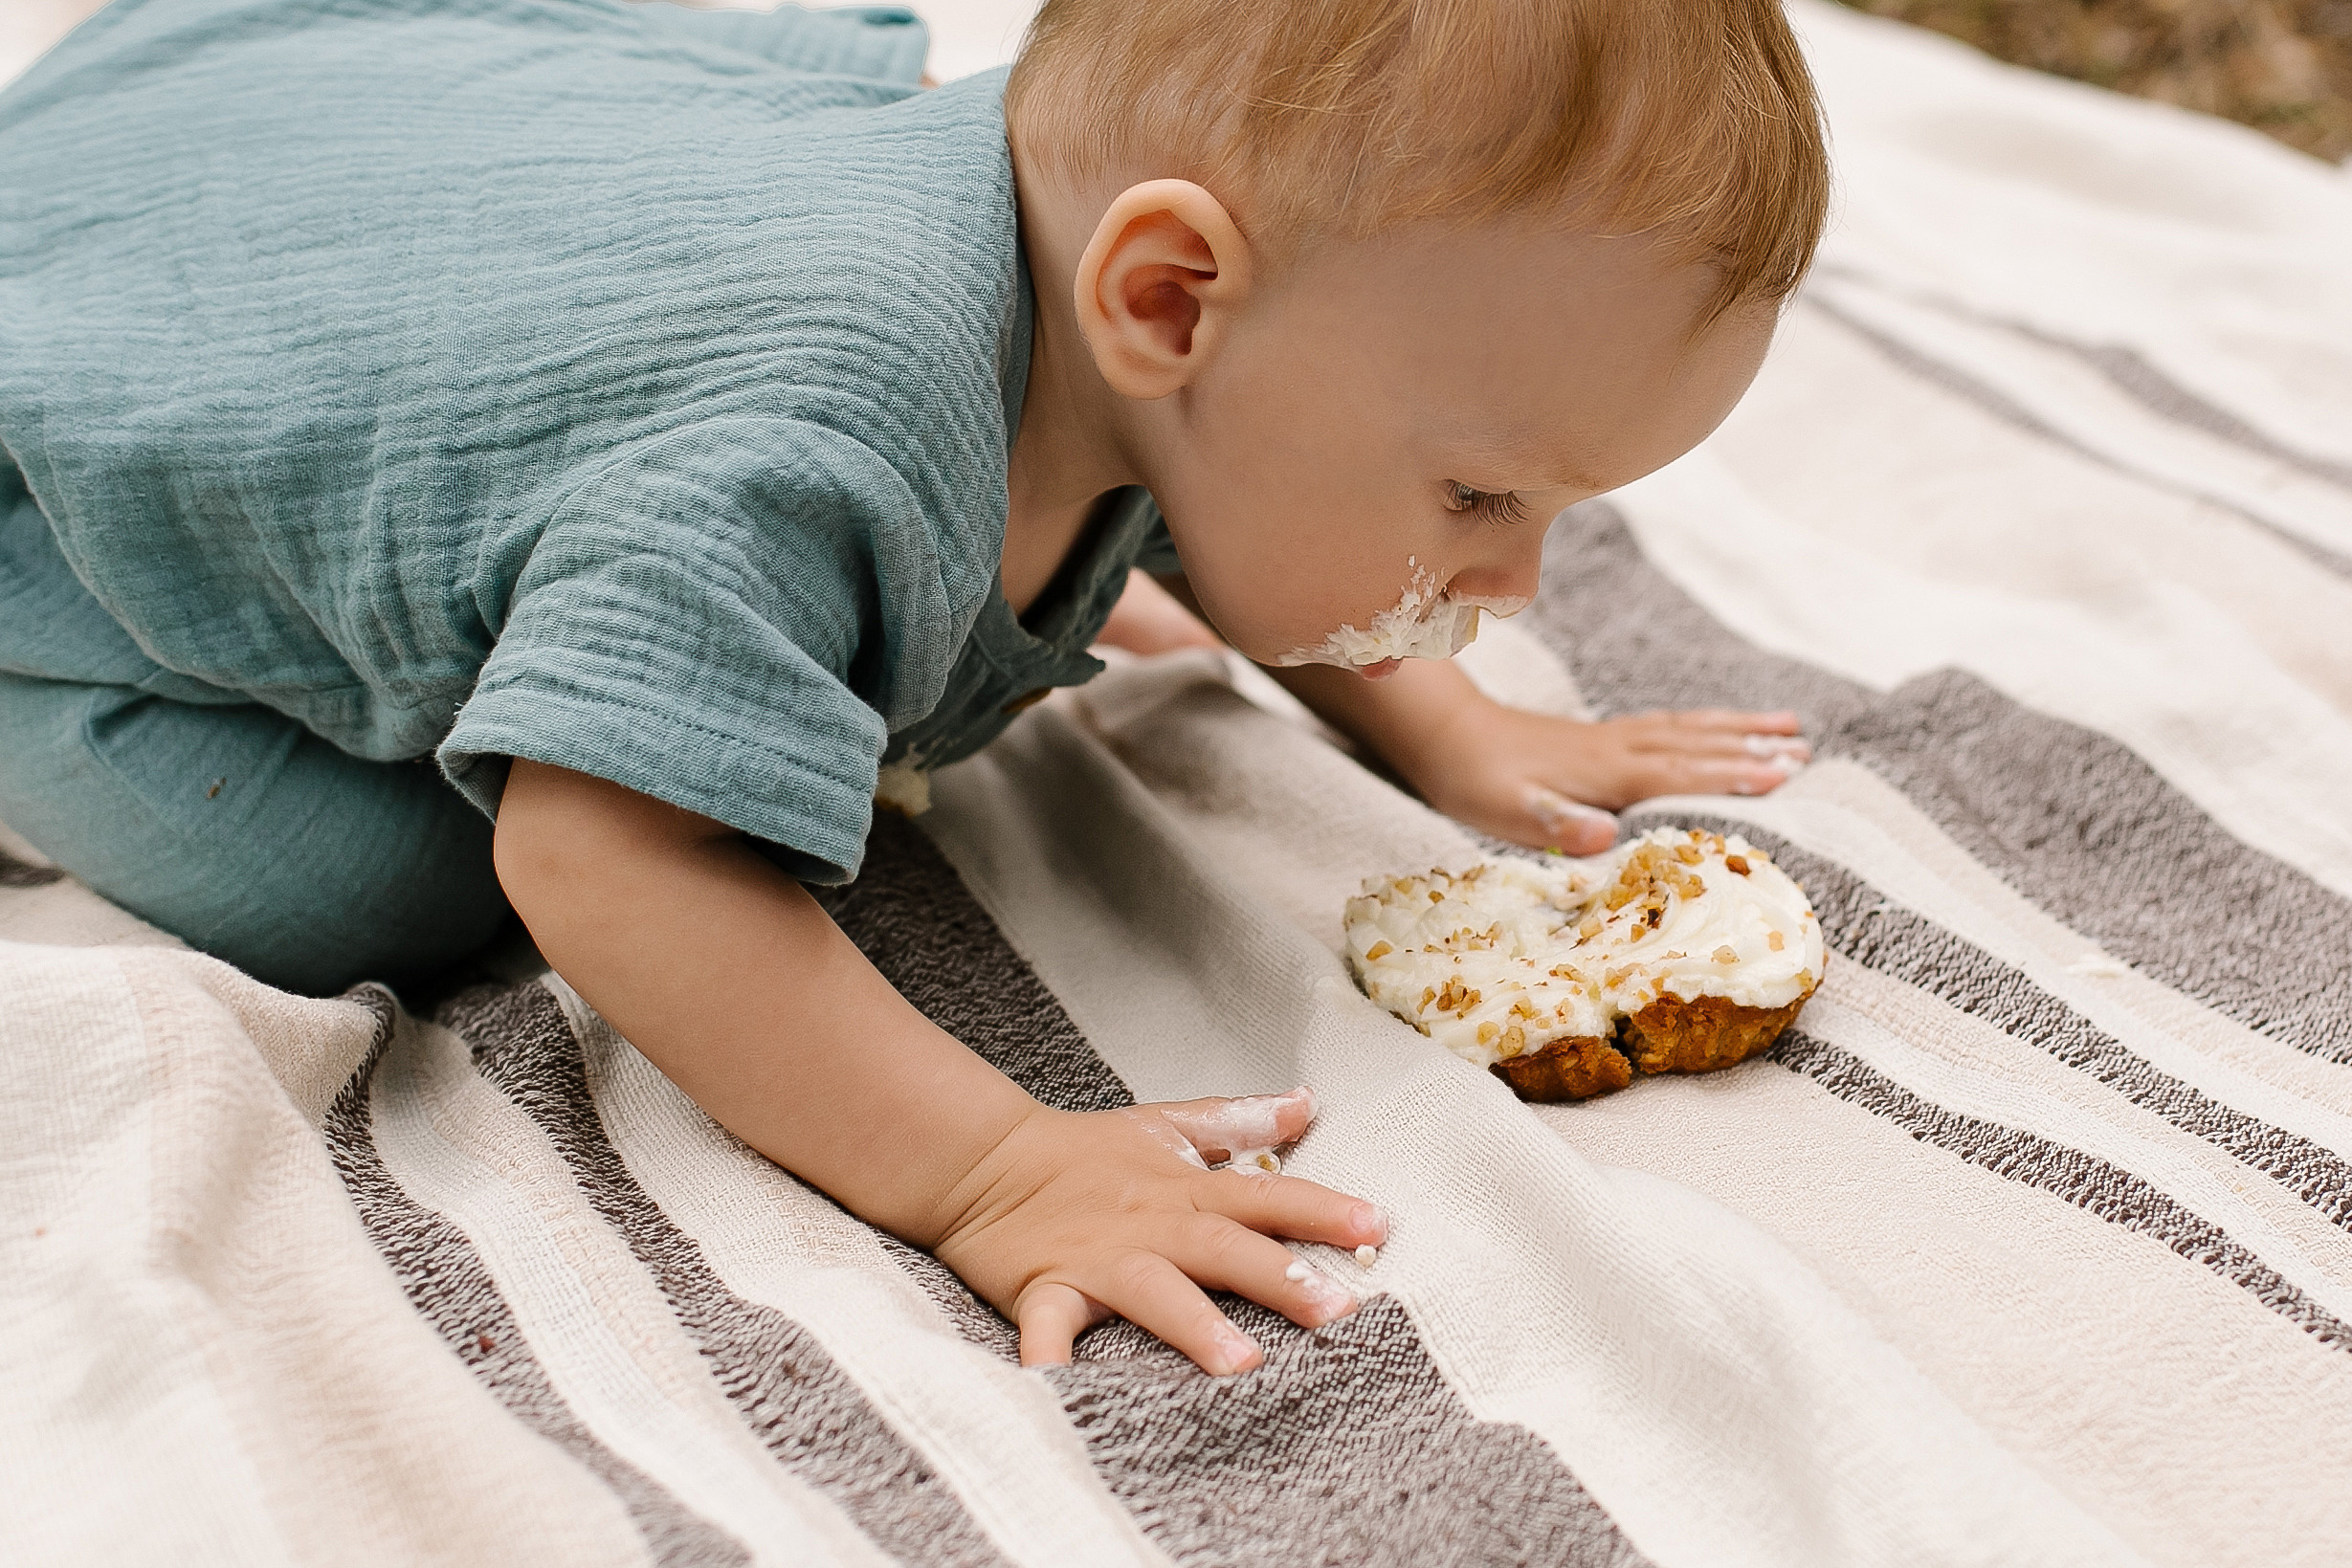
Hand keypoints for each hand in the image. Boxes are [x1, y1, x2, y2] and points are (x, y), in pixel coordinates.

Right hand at [927, 1087, 1387, 1374]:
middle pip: (1224, 1247)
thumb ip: (1238, 1122)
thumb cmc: (1081, 1152)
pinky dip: (1052, 1358)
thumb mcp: (1164, 1125)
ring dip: (1195, 1325)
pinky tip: (1065, 1393)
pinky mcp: (1045, 1288)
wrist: (983, 1160)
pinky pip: (1049, 1328)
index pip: (1266, 1196)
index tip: (1379, 1227)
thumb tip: (1307, 1103)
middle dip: (1280, 1276)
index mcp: (1185, 1189)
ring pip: (1154, 1290)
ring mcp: (1099, 1259)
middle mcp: (1151, 1224)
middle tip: (1338, 1309)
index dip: (1322, 1210)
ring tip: (1242, 1364)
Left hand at [1413, 700, 1810, 853]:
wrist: (1445, 734)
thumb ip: (1556, 823)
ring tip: (1789, 726)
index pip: (1681, 774)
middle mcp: (1618, 748)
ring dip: (1738, 728)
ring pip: (1688, 730)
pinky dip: (1702, 725)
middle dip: (1753, 749)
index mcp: (1606, 772)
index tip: (1782, 777)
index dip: (1731, 776)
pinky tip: (1718, 728)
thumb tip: (1604, 833)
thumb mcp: (1507, 814)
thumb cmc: (1475, 781)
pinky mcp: (1600, 737)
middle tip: (1808, 754)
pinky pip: (1668, 727)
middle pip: (1698, 746)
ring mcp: (1611, 738)